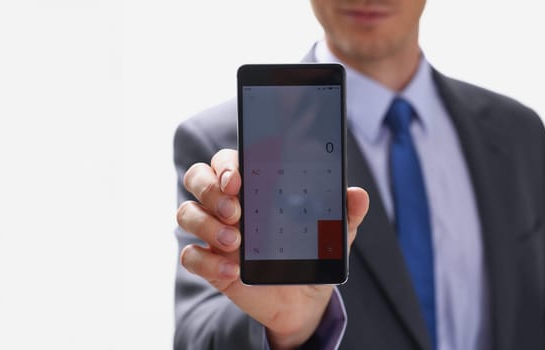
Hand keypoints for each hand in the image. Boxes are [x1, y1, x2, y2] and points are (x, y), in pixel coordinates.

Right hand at [177, 149, 368, 349]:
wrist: (303, 300)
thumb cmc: (311, 254)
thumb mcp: (332, 234)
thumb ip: (344, 214)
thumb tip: (358, 194)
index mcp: (254, 188)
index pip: (228, 161)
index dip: (226, 164)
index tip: (239, 178)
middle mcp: (228, 204)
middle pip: (198, 178)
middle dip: (209, 187)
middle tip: (235, 208)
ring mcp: (215, 233)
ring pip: (186, 212)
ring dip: (205, 222)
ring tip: (235, 240)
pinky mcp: (211, 263)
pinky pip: (189, 255)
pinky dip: (206, 261)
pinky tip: (232, 270)